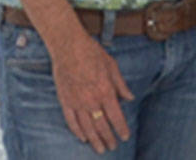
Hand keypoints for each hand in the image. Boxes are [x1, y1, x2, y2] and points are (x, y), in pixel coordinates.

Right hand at [51, 31, 133, 152]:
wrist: (68, 46)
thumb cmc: (92, 53)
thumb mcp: (112, 66)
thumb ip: (121, 85)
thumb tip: (130, 98)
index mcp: (105, 91)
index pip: (116, 117)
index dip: (121, 129)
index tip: (124, 137)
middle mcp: (92, 100)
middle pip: (102, 126)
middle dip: (108, 139)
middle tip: (112, 147)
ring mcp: (77, 102)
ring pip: (87, 128)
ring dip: (94, 140)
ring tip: (100, 149)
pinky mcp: (65, 101)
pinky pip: (71, 121)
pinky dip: (77, 132)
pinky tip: (83, 138)